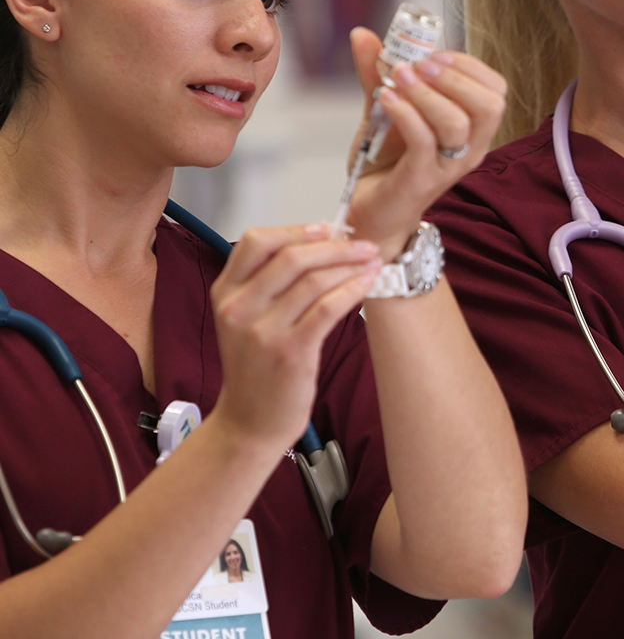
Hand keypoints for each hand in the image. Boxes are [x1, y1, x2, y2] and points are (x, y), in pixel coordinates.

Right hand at [210, 224, 379, 448]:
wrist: (249, 422)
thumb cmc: (255, 368)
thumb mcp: (245, 319)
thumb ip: (269, 282)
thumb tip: (320, 244)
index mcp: (226, 293)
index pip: (257, 241)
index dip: (297, 229)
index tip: (327, 228)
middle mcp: (239, 308)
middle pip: (292, 256)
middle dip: (335, 245)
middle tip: (361, 244)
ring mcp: (262, 331)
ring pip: (314, 280)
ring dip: (349, 266)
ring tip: (370, 263)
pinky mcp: (290, 352)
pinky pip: (327, 308)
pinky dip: (352, 290)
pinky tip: (366, 284)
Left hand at [345, 26, 506, 255]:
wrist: (369, 212)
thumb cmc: (386, 162)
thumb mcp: (385, 110)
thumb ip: (378, 74)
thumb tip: (364, 35)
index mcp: (471, 130)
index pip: (495, 90)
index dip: (468, 66)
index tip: (432, 54)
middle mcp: (469, 149)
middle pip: (490, 106)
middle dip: (454, 77)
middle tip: (418, 66)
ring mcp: (447, 167)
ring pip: (457, 123)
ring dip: (425, 93)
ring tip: (395, 79)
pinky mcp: (421, 181)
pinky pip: (424, 142)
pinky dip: (405, 113)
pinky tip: (385, 99)